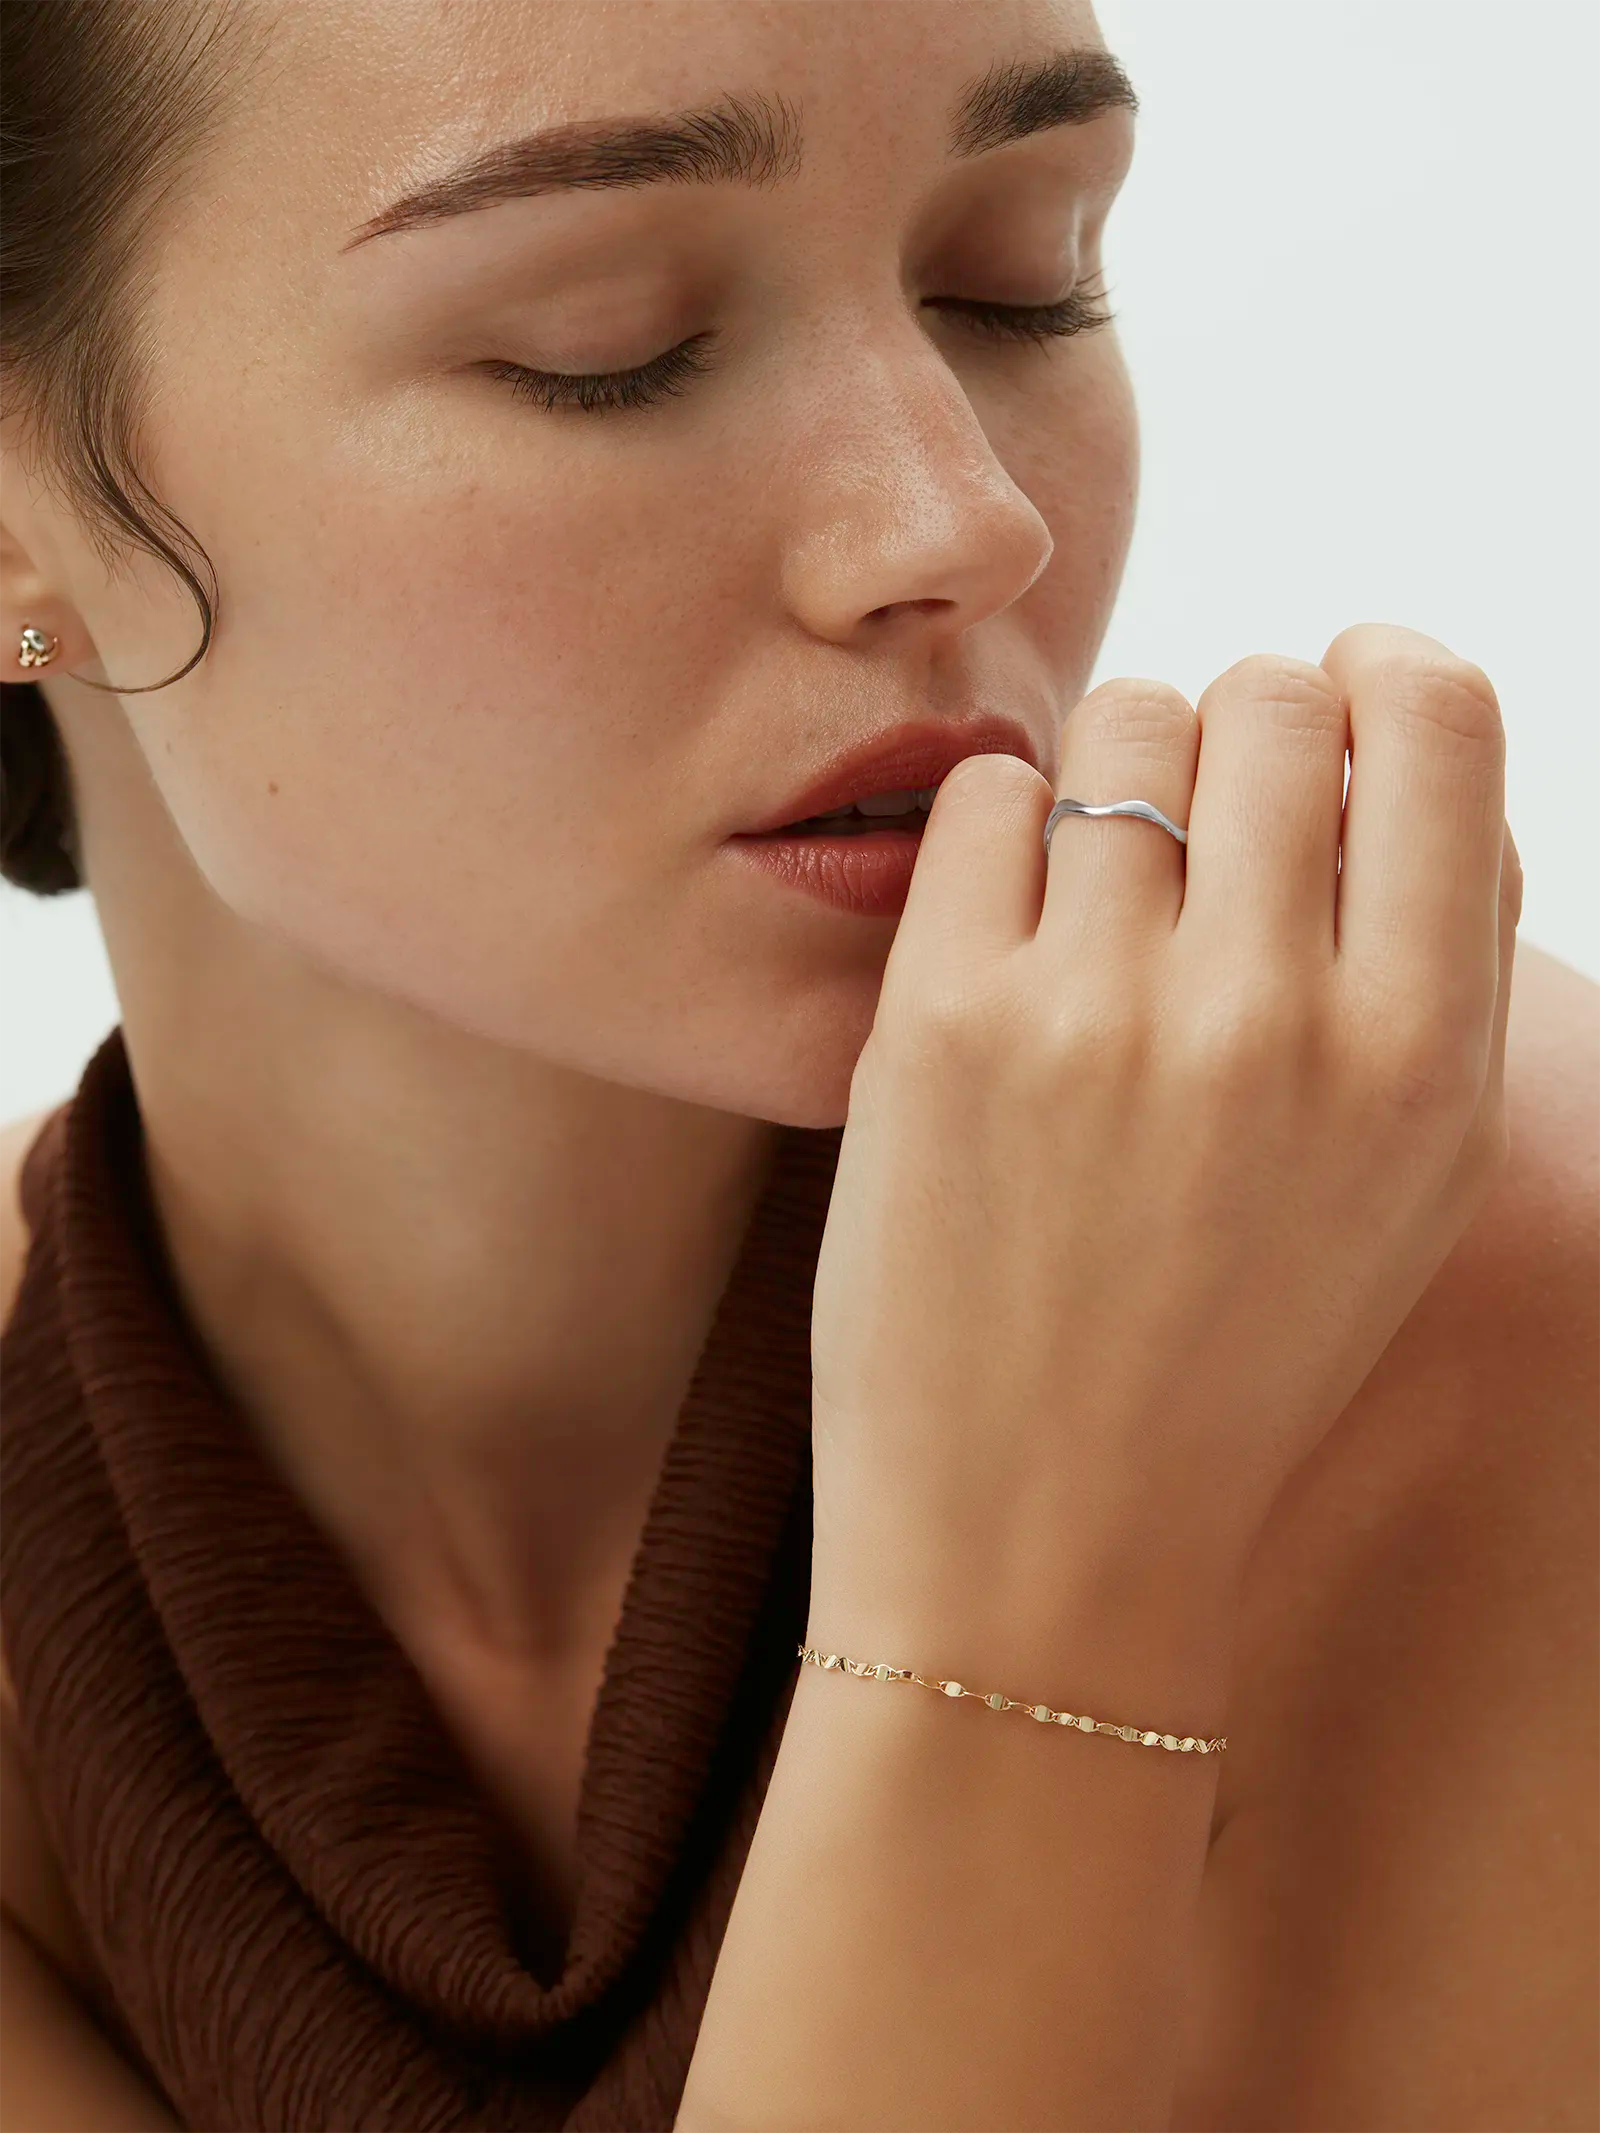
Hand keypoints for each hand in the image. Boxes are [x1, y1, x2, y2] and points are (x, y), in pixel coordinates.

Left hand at [809, 625, 1521, 1621]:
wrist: (1041, 1539)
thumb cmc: (1235, 1353)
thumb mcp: (1407, 1185)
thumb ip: (1438, 965)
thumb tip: (1407, 750)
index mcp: (1424, 1055)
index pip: (1444, 717)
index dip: (1387, 680)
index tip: (1342, 710)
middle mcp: (1273, 1017)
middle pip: (1271, 694)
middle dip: (1244, 726)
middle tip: (1206, 817)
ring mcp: (1098, 1015)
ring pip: (1125, 724)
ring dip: (1120, 768)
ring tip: (1105, 874)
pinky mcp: (941, 1025)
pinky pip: (988, 797)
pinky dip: (1007, 827)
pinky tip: (1012, 921)